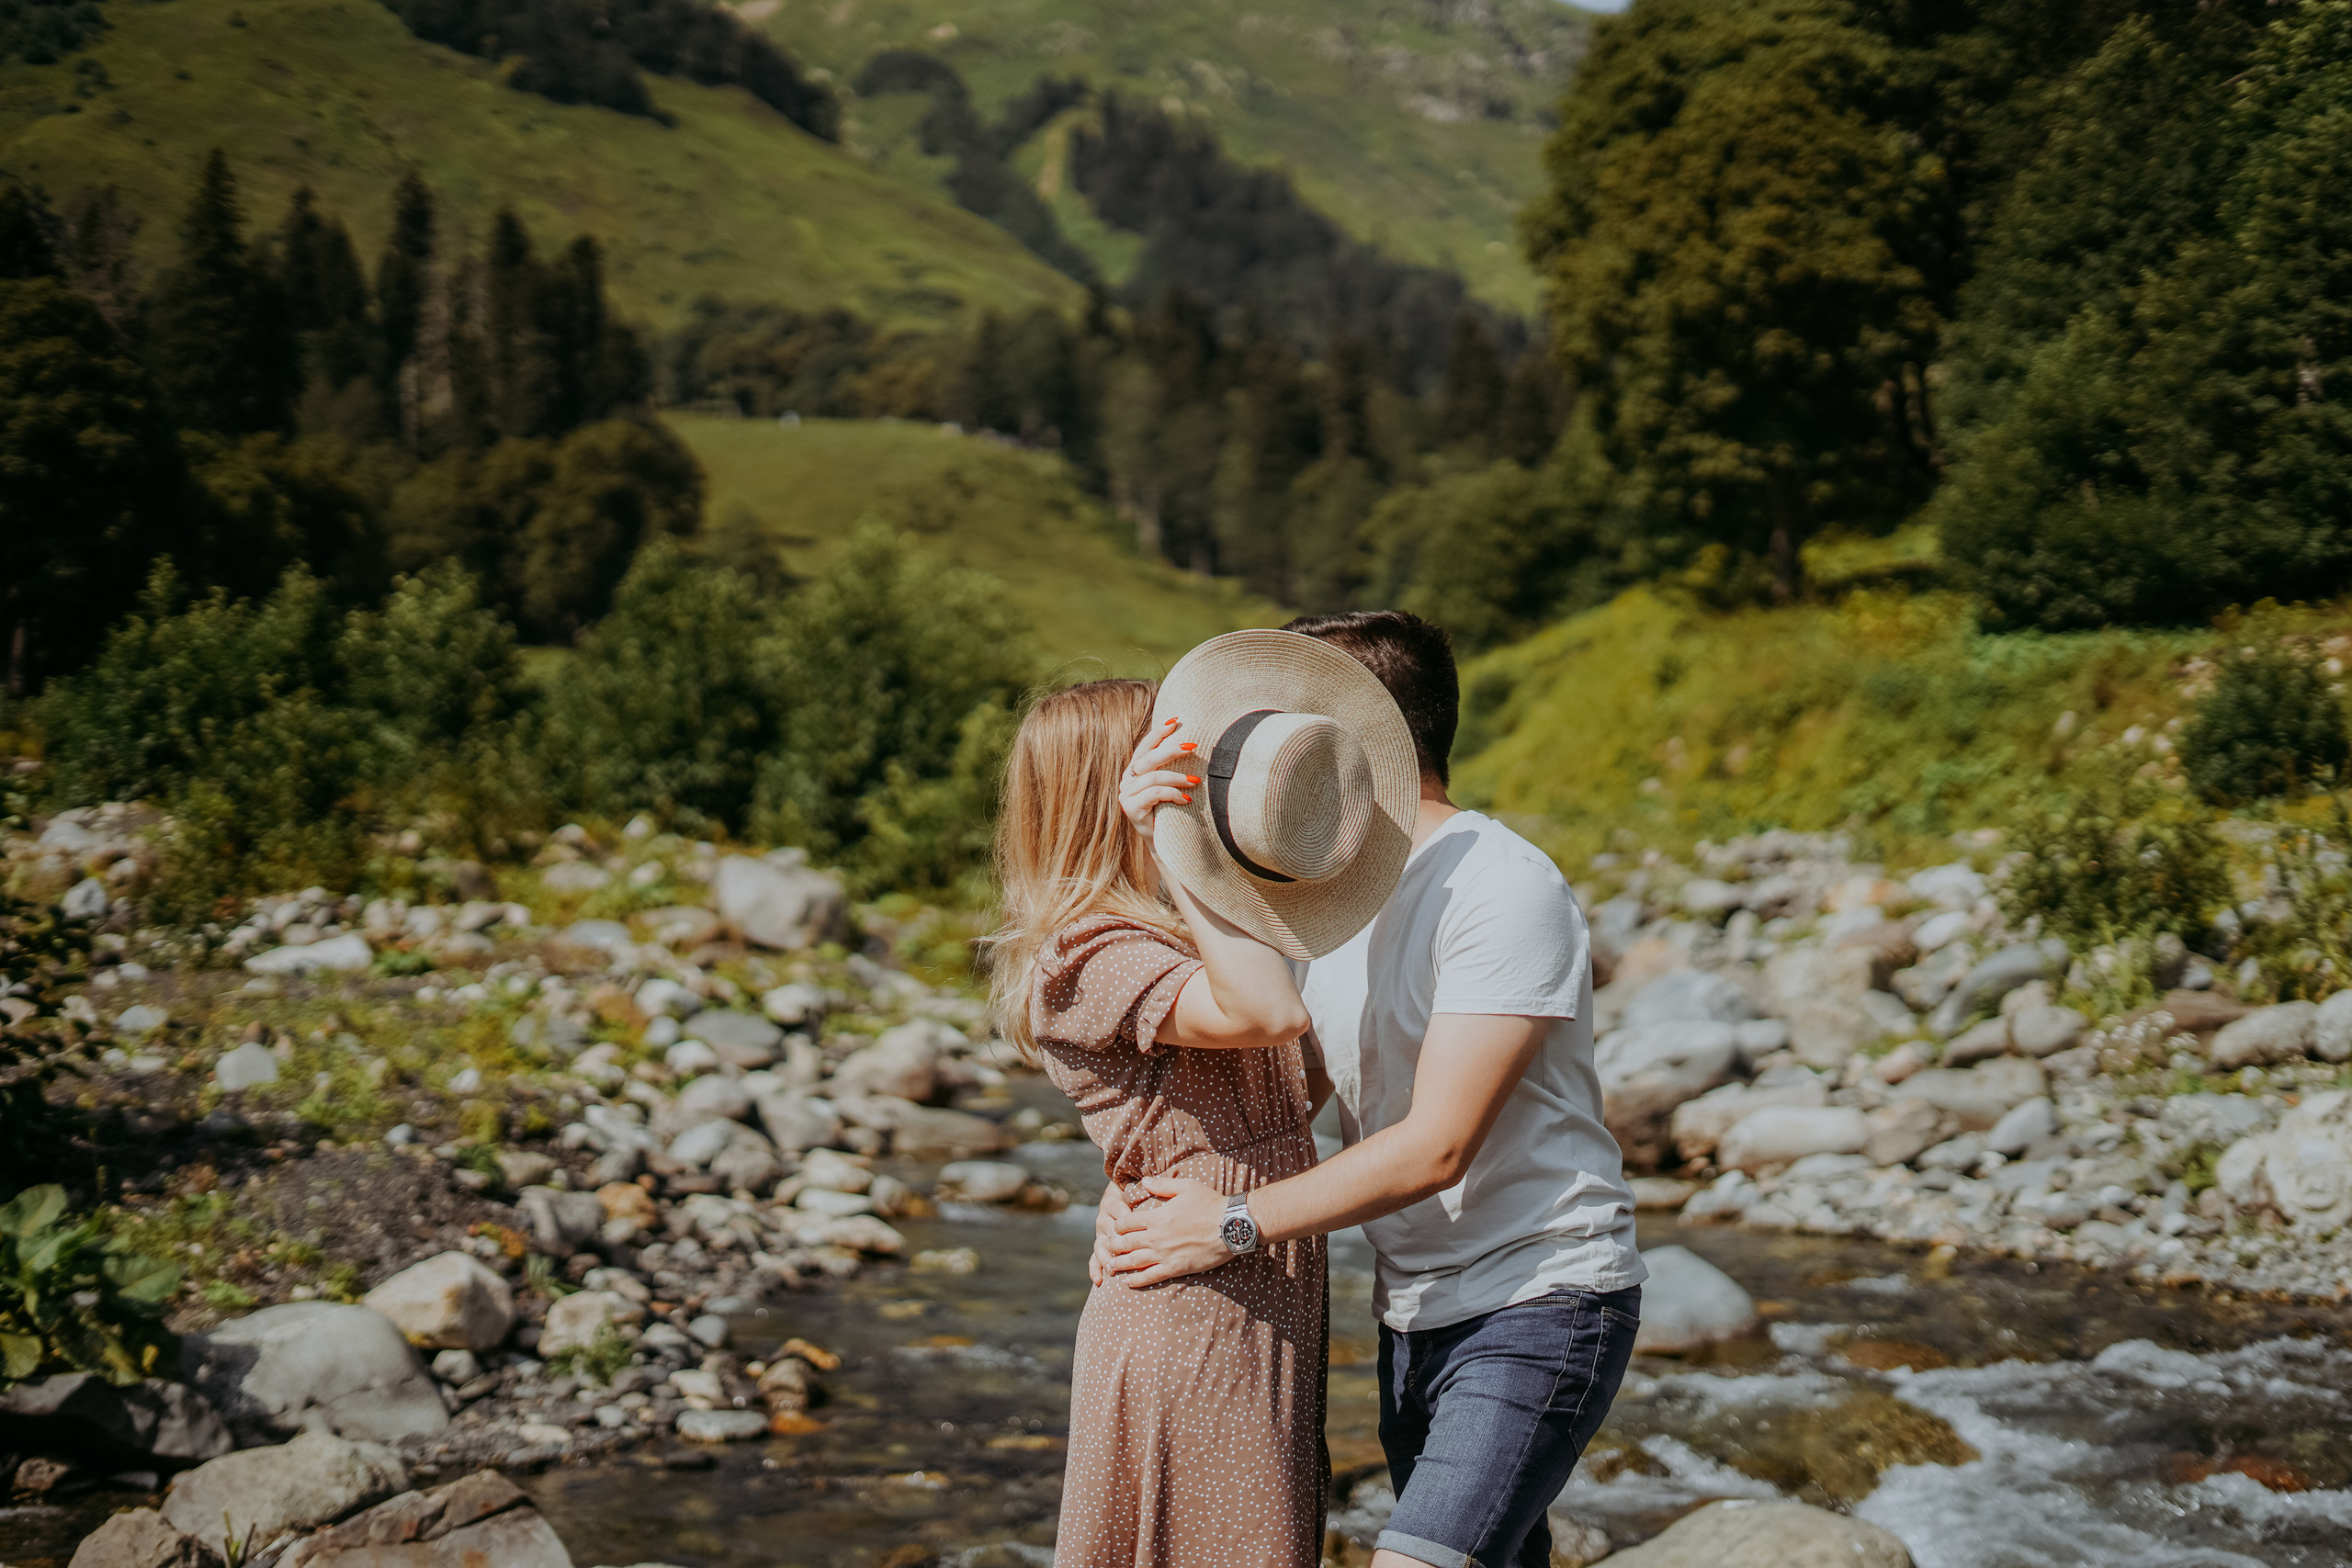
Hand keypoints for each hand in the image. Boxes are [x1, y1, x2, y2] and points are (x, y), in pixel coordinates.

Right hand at [1089, 1183, 1137, 1285]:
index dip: (1124, 1219)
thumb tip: (1150, 1183)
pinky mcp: (1100, 1245)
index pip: (1119, 1212)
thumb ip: (1146, 1185)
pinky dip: (1095, 1269)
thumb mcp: (1139, 1185)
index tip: (1132, 1227)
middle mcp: (1104, 1218)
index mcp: (1113, 1202)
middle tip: (1122, 1254)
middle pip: (1109, 1232)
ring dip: (1105, 1259)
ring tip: (1111, 1270)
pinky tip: (1099, 1280)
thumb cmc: (1135, 1191)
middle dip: (1115, 1244)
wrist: (1122, 1192)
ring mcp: (1101, 1233)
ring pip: (1100, 1246)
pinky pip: (1094, 1258)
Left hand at [1102, 1176, 1233, 1286]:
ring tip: (1112, 1266)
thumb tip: (1144, 1181)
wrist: (1230, 1226)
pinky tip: (1129, 1283)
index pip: (1125, 1223)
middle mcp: (1156, 1237)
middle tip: (1109, 1248)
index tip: (1114, 1228)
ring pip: (1133, 1262)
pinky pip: (1150, 1277)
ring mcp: (1164, 1254)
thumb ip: (1162, 1185)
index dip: (1116, 1225)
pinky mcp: (1175, 1268)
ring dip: (1119, 1264)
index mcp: (1156, 1217)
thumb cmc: (1210, 1204)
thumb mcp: (1186, 1187)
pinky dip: (1137, 1281)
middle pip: (1124, 1243)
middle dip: (1113, 1245)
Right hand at [1118, 716, 1198, 844]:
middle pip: (1148, 758)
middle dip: (1171, 750)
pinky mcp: (1130, 808)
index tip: (1175, 721)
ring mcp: (1126, 795)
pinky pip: (1155, 793)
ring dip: (1177, 777)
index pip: (1144, 747)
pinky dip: (1173, 794)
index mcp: (1135, 771)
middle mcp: (1127, 781)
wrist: (1166, 843)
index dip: (1158, 732)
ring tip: (1195, 781)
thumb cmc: (1172, 811)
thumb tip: (1192, 743)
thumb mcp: (1170, 786)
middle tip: (1193, 746)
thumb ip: (1171, 768)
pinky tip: (1186, 799)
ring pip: (1153, 776)